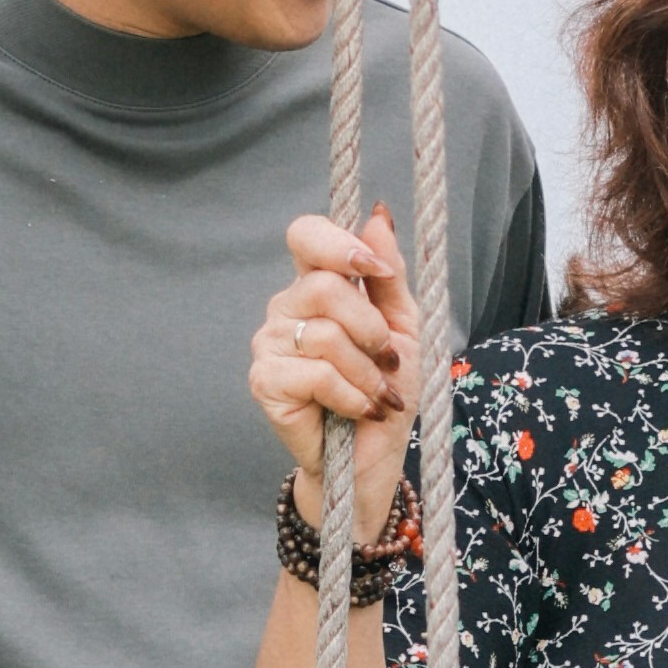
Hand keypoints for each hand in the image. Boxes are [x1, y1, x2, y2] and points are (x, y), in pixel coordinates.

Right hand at [246, 212, 417, 546]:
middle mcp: (286, 307)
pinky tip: (358, 410)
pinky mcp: (265, 382)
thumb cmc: (387, 386)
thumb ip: (389, 275)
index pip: (306, 234)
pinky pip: (316, 374)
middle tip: (387, 360)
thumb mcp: (402, 325)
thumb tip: (378, 214)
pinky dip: (351, 395)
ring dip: (368, 372)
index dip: (339, 244)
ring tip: (377, 395)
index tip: (376, 272)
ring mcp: (269, 343)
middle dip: (371, 328)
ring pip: (325, 335)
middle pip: (324, 287)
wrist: (374, 452)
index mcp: (316, 285)